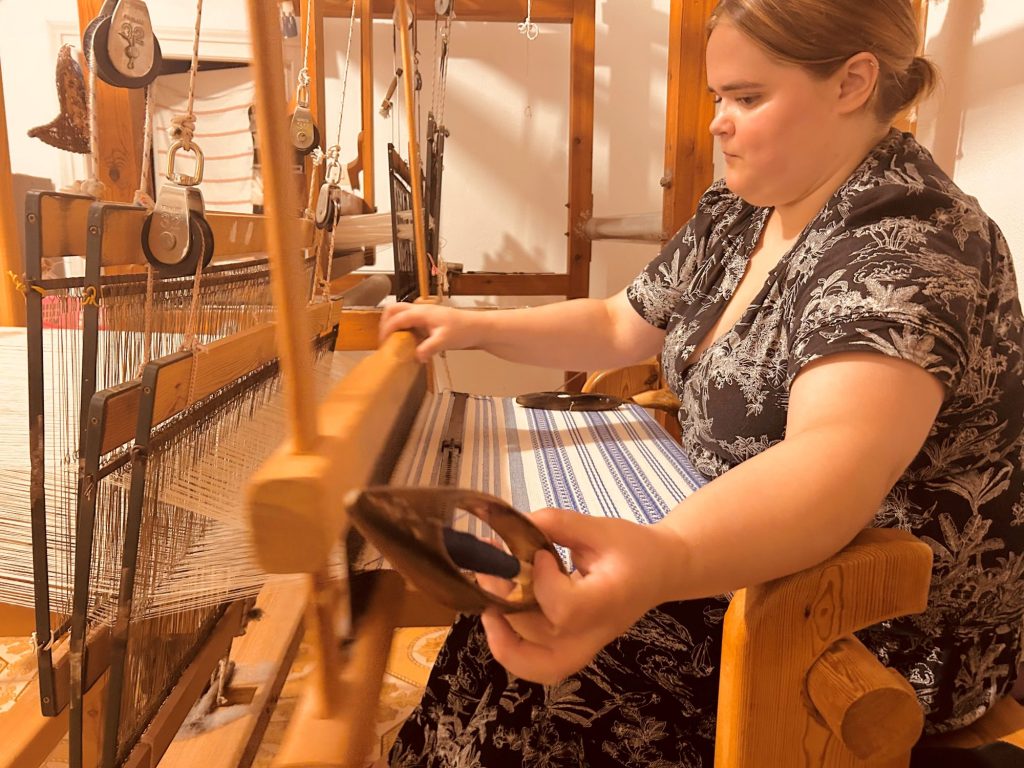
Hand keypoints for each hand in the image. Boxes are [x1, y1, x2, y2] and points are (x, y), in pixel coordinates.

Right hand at [379, 302, 483, 361]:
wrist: (479, 328)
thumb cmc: (464, 330)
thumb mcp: (445, 341)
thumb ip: (429, 348)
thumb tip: (416, 356)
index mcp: (422, 312)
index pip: (397, 317)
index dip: (387, 330)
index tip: (382, 343)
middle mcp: (420, 310)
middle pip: (394, 309)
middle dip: (385, 322)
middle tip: (384, 340)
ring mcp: (424, 314)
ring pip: (401, 313)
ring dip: (394, 325)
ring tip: (394, 342)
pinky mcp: (428, 320)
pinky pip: (410, 321)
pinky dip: (404, 329)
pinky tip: (408, 343)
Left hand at [479, 508, 684, 684]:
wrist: (661, 572)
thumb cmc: (634, 548)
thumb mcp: (600, 527)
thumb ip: (557, 524)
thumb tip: (513, 523)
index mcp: (607, 602)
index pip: (565, 609)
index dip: (542, 582)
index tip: (539, 554)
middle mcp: (593, 635)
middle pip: (539, 645)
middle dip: (504, 609)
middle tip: (490, 571)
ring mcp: (581, 650)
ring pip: (529, 661)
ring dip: (499, 630)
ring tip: (488, 593)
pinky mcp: (570, 652)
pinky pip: (532, 662)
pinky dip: (508, 643)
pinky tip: (497, 609)